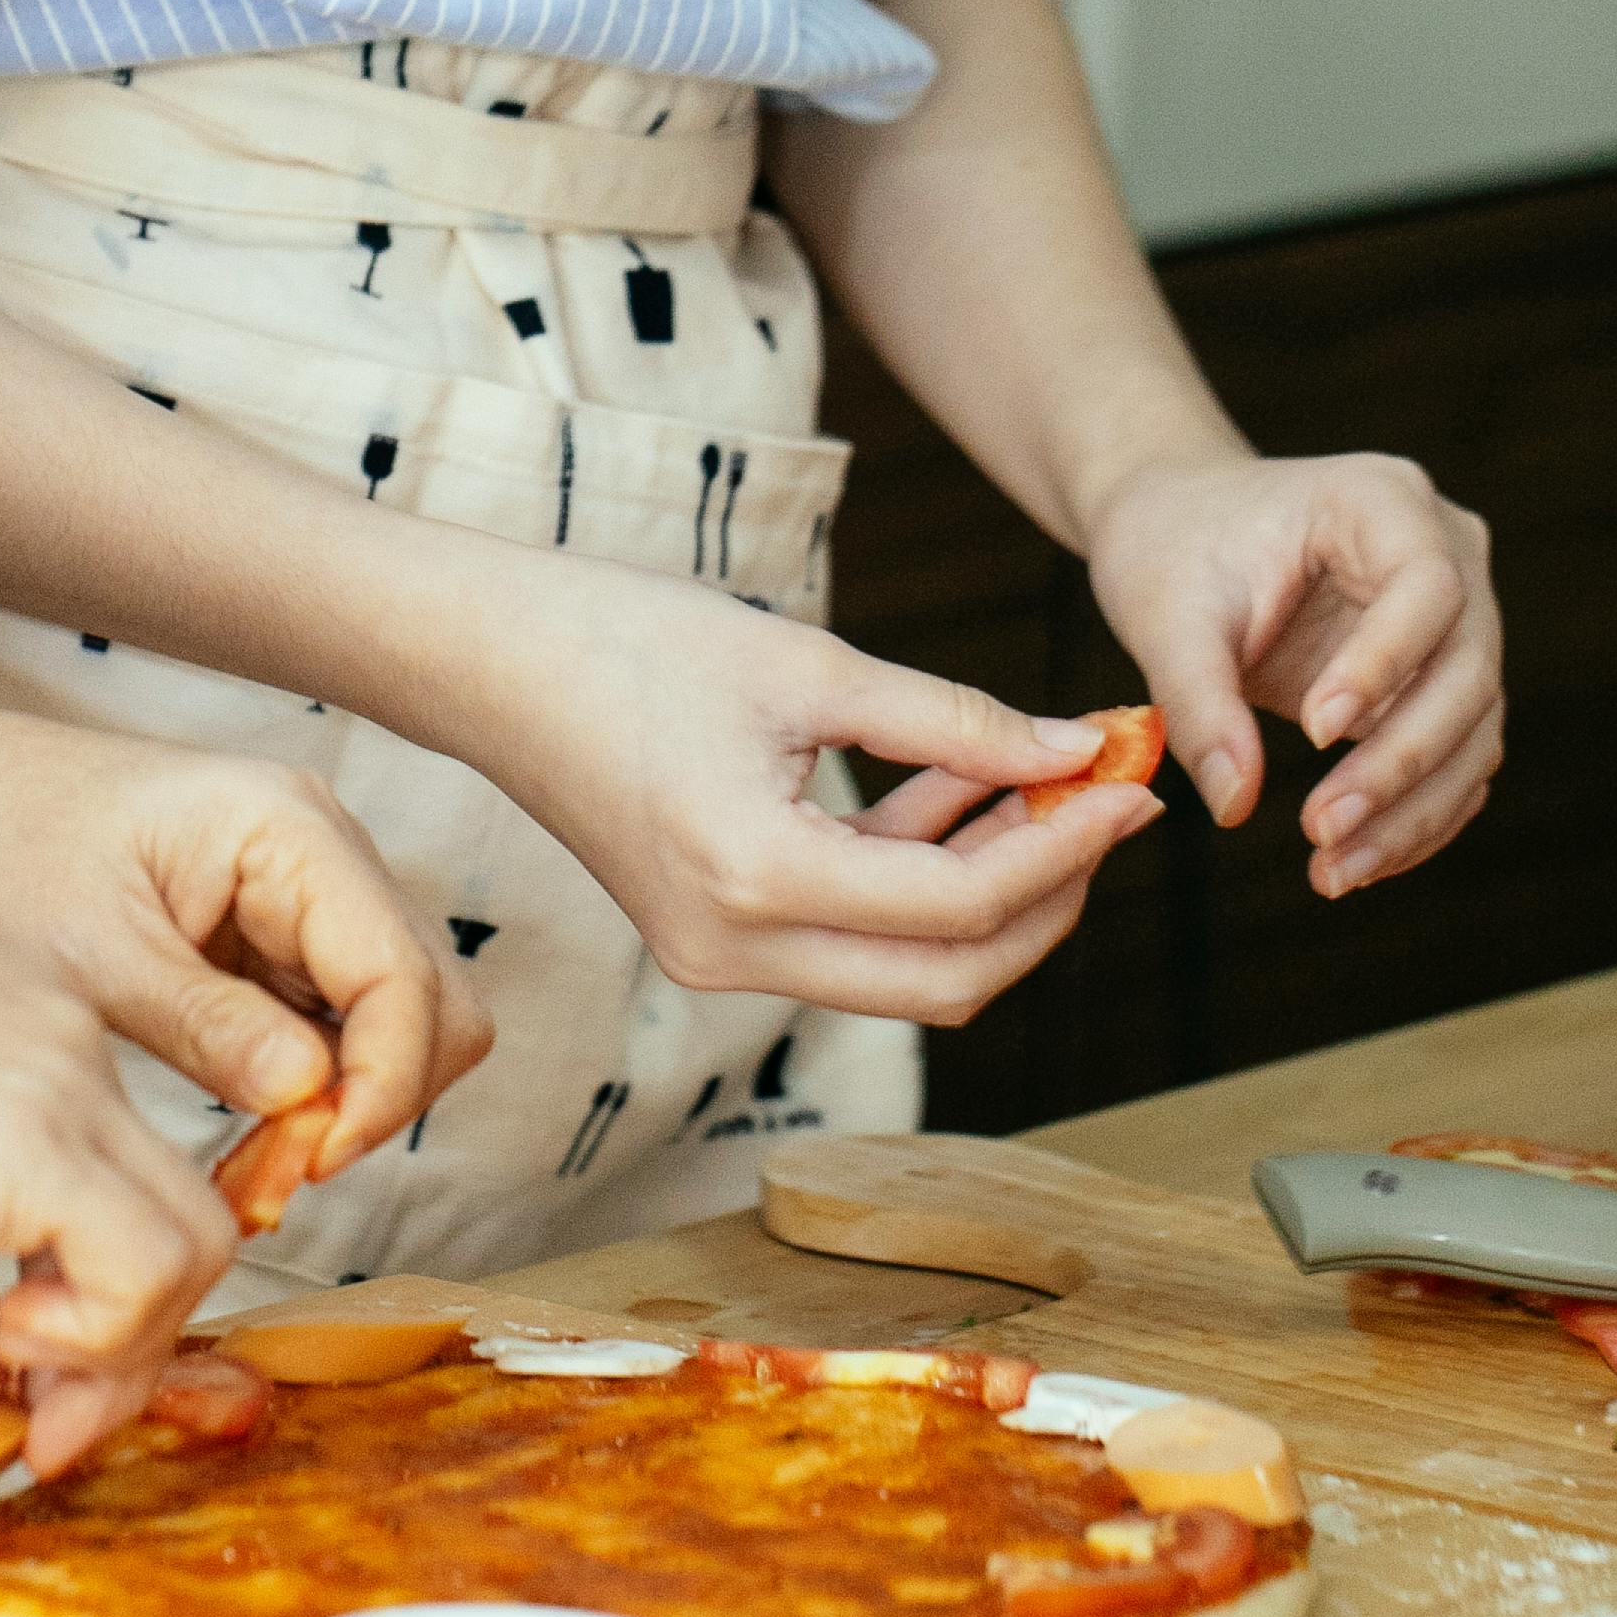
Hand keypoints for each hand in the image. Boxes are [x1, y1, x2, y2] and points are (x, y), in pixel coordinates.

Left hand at [0, 709, 490, 1185]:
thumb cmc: (6, 850)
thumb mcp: (88, 953)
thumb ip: (205, 1024)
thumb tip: (309, 1095)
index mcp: (287, 828)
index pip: (401, 973)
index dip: (382, 1083)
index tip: (312, 1160)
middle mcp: (325, 849)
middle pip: (434, 1000)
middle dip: (376, 1100)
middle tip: (278, 1175)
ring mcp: (315, 891)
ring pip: (400, 1023)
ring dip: (346, 1106)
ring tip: (252, 1168)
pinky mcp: (288, 935)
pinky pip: (343, 1027)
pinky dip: (313, 1092)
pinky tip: (246, 1138)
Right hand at [0, 893, 238, 1466]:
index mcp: (35, 1040)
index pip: (135, 1186)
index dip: (111, 1307)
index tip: (43, 1385)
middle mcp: (73, 1046)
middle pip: (187, 1220)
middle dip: (131, 1351)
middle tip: (49, 1424)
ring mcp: (68, 1084)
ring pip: (191, 1246)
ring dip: (116, 1352)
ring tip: (15, 1377)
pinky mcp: (39, 1138)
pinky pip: (142, 1265)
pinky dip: (94, 1337)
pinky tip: (3, 1339)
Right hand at [414, 545, 1153, 1022]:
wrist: (486, 660)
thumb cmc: (625, 639)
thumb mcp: (807, 665)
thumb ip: (952, 721)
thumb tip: (1074, 751)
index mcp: (755, 880)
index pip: (960, 905)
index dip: (1064, 845)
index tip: (1130, 778)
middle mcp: (735, 951)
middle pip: (950, 977)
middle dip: (1048, 893)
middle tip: (1108, 802)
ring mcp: (719, 958)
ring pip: (909, 971)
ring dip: (991, 889)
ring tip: (1046, 777)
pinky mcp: (715, 937)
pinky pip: (853, 938)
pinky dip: (920, 877)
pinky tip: (963, 786)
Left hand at [1083, 449, 1501, 893]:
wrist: (1179, 530)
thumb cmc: (1171, 549)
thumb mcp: (1164, 615)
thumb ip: (1199, 703)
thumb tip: (1235, 806)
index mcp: (1384, 500)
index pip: (1426, 586)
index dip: (1384, 664)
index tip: (1314, 731)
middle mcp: (1446, 553)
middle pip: (1465, 668)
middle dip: (1398, 763)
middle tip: (1320, 831)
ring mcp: (1457, 620)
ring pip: (1473, 728)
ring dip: (1412, 811)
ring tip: (1333, 874)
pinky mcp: (1440, 680)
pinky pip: (1455, 758)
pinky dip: (1414, 817)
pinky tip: (1355, 863)